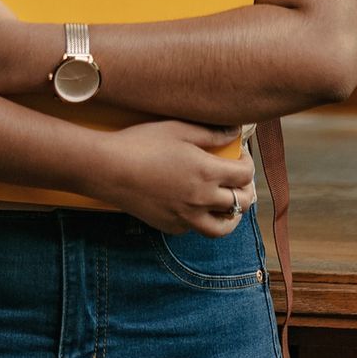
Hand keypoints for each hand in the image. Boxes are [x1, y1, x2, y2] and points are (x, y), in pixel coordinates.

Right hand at [92, 119, 257, 235]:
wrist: (108, 169)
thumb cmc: (141, 143)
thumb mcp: (178, 129)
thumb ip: (211, 133)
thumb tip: (235, 132)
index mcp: (207, 172)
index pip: (244, 174)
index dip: (248, 163)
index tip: (241, 155)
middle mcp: (201, 199)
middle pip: (241, 202)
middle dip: (247, 189)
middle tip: (240, 180)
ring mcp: (186, 217)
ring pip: (223, 227)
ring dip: (232, 216)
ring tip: (229, 205)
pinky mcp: (170, 225)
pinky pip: (195, 228)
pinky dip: (202, 219)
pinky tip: (195, 206)